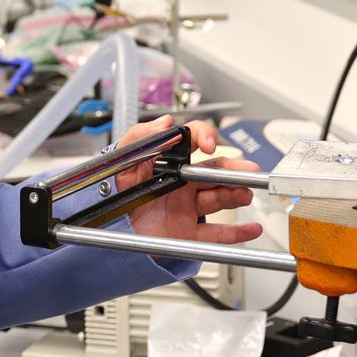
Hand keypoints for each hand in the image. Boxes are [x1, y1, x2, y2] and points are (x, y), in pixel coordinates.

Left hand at [115, 115, 263, 245]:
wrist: (104, 229)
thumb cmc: (112, 194)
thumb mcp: (120, 161)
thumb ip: (139, 137)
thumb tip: (164, 122)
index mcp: (169, 163)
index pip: (194, 143)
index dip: (205, 138)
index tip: (208, 144)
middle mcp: (182, 184)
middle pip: (215, 172)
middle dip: (234, 170)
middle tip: (250, 170)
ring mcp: (186, 208)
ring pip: (219, 198)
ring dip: (236, 195)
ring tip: (247, 193)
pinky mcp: (186, 232)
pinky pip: (215, 234)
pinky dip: (236, 233)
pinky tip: (252, 228)